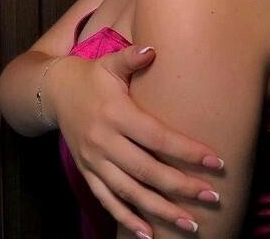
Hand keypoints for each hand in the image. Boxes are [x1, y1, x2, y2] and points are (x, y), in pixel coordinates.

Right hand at [49, 46, 223, 237]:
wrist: (53, 93)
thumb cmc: (90, 76)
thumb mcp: (108, 62)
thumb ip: (130, 57)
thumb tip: (152, 49)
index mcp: (116, 114)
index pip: (157, 138)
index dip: (186, 151)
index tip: (215, 161)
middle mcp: (105, 141)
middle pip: (148, 170)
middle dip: (182, 187)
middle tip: (213, 197)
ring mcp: (94, 161)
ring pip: (130, 192)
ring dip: (161, 210)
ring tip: (191, 224)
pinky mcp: (87, 172)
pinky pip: (107, 200)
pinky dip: (127, 219)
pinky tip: (149, 234)